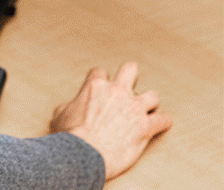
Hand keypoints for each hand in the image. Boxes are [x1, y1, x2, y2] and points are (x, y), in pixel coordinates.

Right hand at [49, 62, 172, 180]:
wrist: (83, 154)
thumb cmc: (70, 136)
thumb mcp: (59, 115)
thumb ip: (69, 106)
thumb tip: (70, 108)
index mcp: (95, 86)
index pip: (99, 72)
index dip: (100, 80)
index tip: (100, 89)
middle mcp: (117, 92)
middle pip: (130, 70)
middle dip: (131, 76)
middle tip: (128, 87)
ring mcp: (134, 108)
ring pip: (152, 95)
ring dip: (149, 103)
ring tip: (147, 109)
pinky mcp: (146, 126)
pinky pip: (164, 120)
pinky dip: (163, 122)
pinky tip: (161, 125)